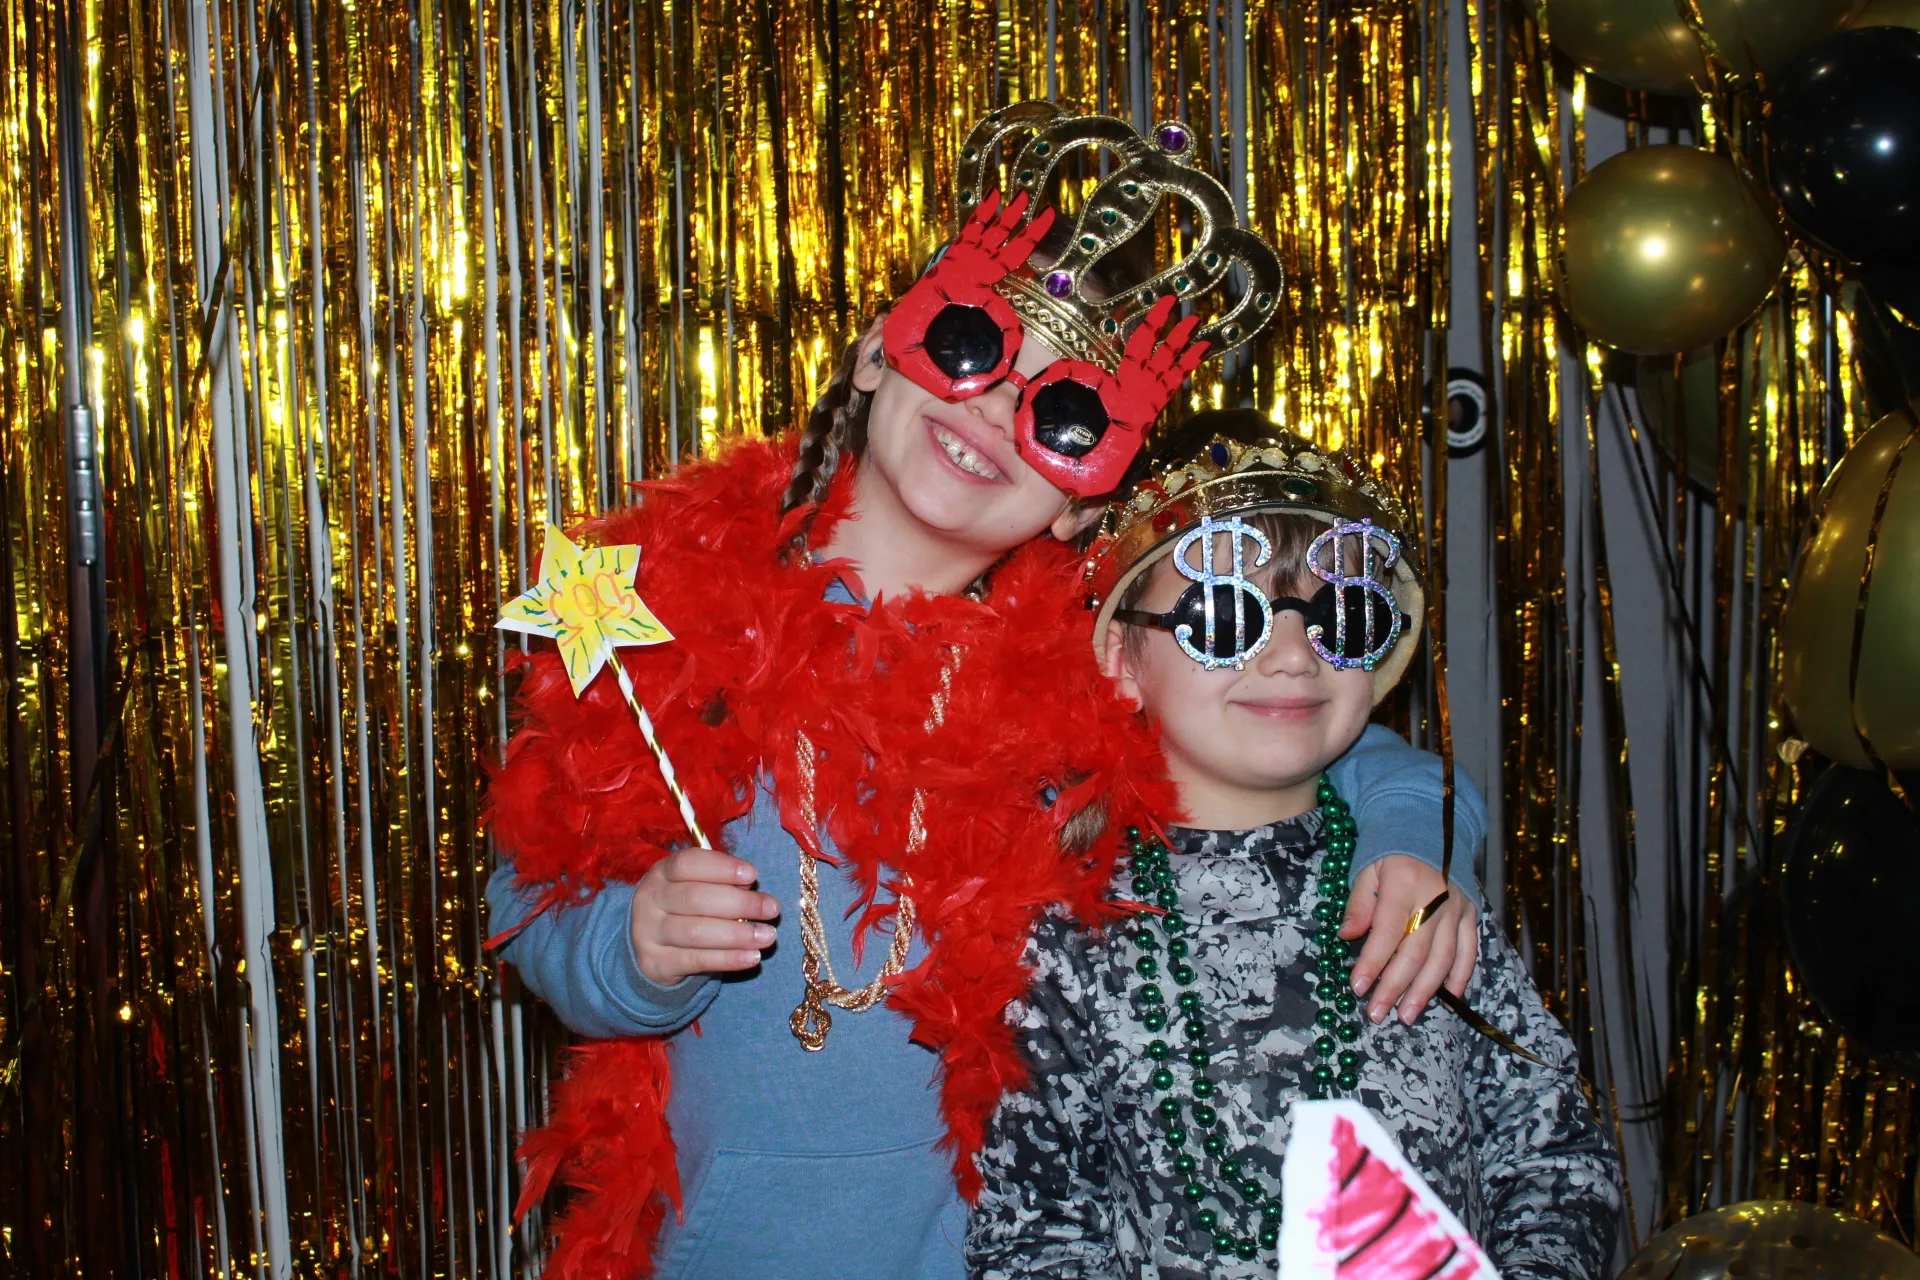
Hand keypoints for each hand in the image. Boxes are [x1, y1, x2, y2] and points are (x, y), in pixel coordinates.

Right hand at [629, 848, 779, 985]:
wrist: (648, 946)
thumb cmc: (682, 908)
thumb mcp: (693, 886)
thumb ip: (720, 883)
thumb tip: (749, 886)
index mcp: (661, 873)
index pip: (687, 863)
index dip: (722, 867)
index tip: (753, 875)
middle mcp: (650, 900)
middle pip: (695, 898)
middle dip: (740, 903)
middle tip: (772, 909)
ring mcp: (649, 933)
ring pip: (696, 932)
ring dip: (738, 934)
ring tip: (767, 935)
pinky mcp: (657, 963)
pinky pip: (697, 961)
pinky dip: (728, 959)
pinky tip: (752, 957)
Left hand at [1338, 854, 1478, 1024]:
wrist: (1428, 825)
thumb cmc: (1390, 849)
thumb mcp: (1367, 868)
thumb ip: (1359, 904)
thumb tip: (1346, 937)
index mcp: (1404, 884)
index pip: (1387, 932)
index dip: (1372, 962)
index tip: (1357, 987)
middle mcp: (1436, 899)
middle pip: (1416, 952)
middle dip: (1394, 986)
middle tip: (1377, 1013)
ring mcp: (1458, 908)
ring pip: (1443, 958)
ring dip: (1424, 991)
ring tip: (1406, 1015)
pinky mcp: (1472, 914)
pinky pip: (1469, 951)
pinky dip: (1460, 976)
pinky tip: (1448, 997)